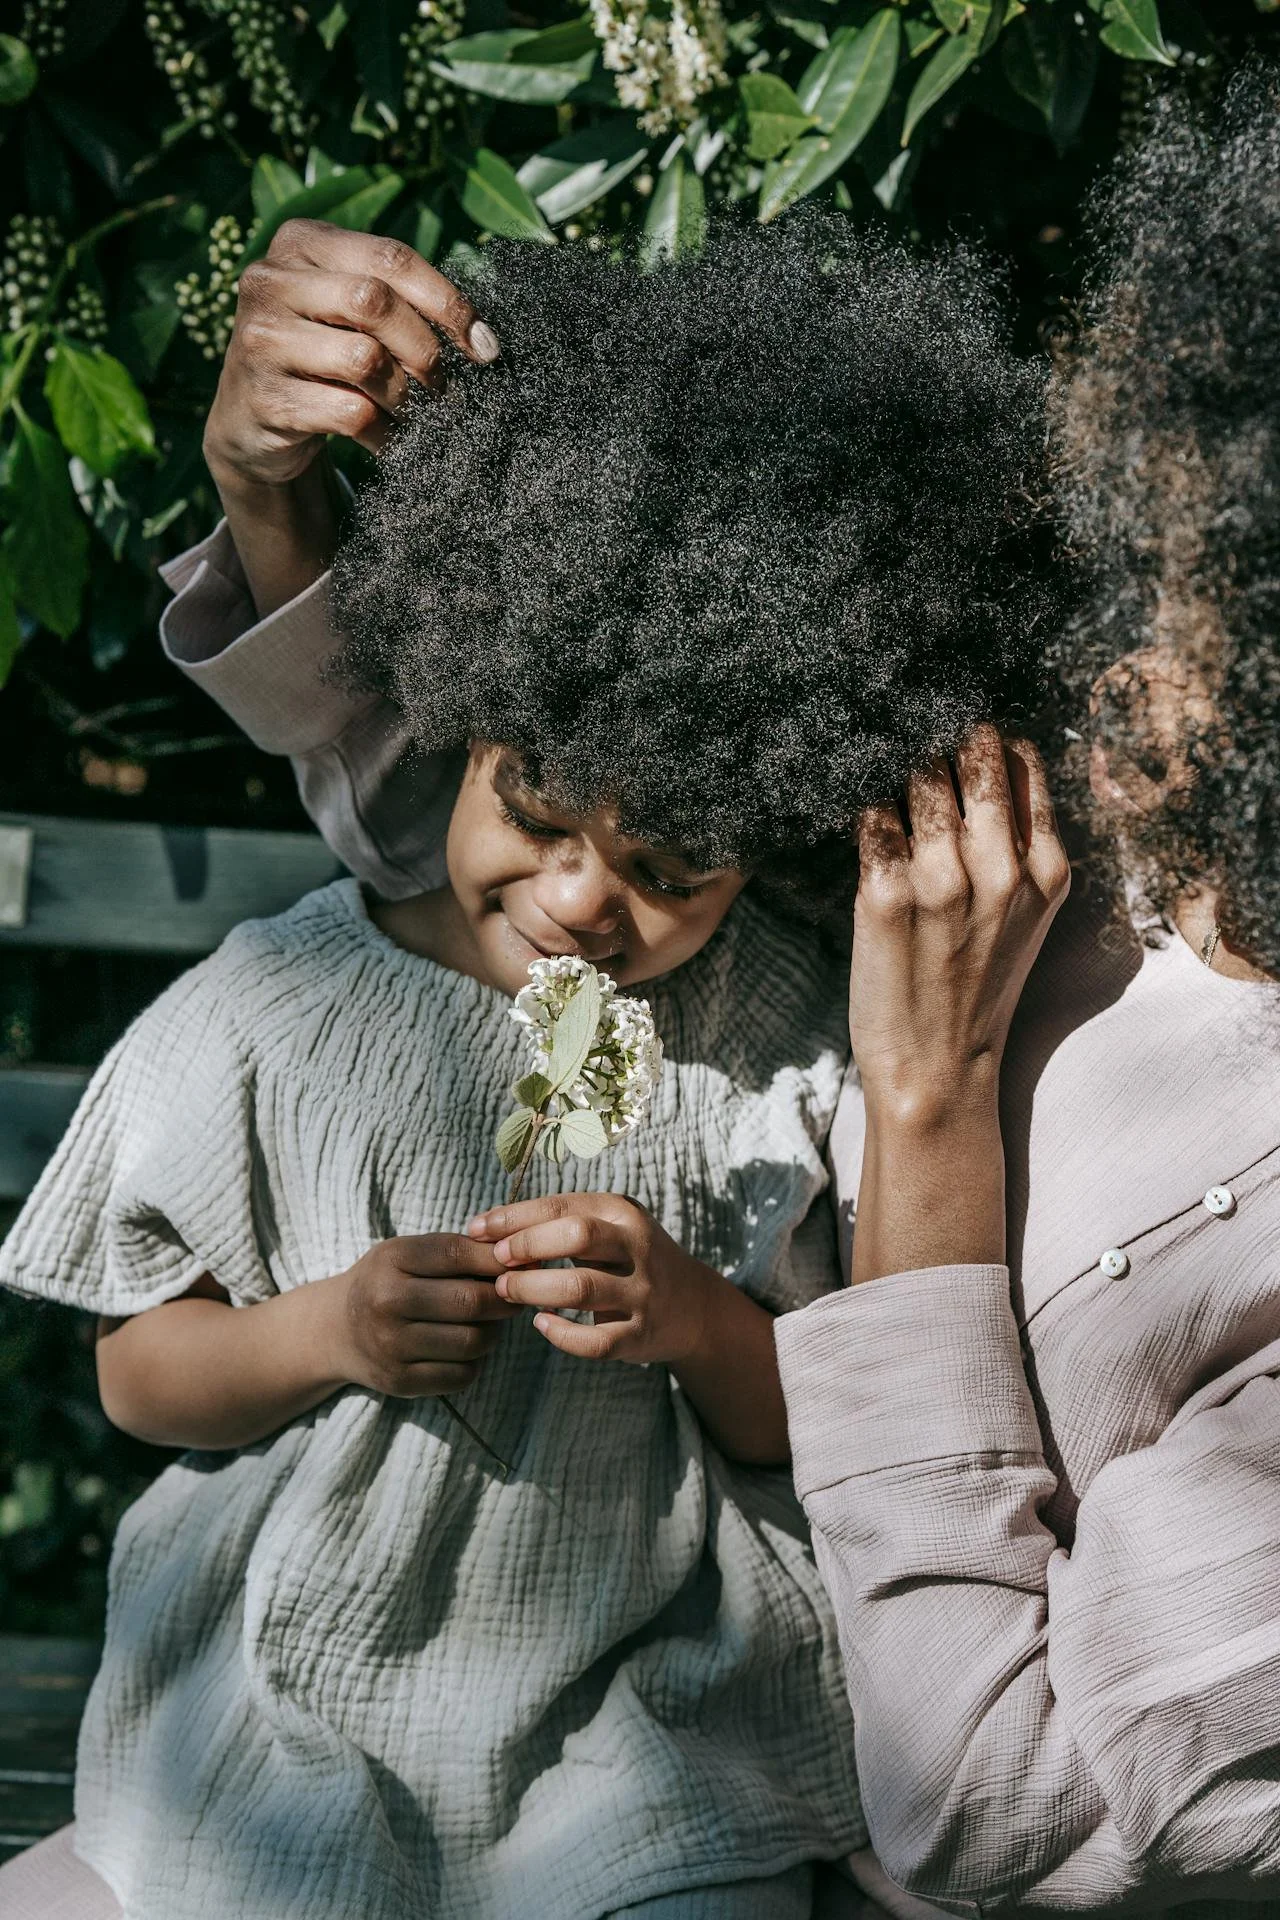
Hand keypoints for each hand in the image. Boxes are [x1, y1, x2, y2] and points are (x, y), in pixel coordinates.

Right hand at [204, 218, 499, 492]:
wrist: (250, 419)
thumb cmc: (319, 356)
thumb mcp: (346, 311)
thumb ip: (396, 301)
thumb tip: (481, 339)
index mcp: (300, 243)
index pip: (391, 258)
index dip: (447, 302)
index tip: (485, 347)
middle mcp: (270, 281)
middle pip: (375, 302)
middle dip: (425, 351)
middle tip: (445, 388)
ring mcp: (261, 340)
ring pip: (364, 360)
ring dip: (405, 397)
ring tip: (413, 413)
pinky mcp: (265, 398)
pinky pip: (351, 413)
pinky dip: (384, 433)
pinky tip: (388, 439)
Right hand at [330, 1234, 517, 1398]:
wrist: (335, 1330)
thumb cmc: (387, 1282)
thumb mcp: (408, 1253)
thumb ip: (457, 1250)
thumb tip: (517, 1253)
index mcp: (391, 1260)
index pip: (458, 1254)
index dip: (497, 1260)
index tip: (519, 1264)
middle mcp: (386, 1301)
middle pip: (471, 1301)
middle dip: (504, 1299)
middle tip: (514, 1297)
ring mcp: (391, 1345)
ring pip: (473, 1341)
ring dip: (493, 1332)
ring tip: (488, 1322)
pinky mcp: (399, 1381)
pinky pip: (462, 1375)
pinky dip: (475, 1362)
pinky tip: (465, 1348)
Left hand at [465, 1193, 724, 1365]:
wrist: (694, 1306)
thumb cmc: (630, 1259)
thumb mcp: (608, 1228)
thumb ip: (557, 1225)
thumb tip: (488, 1228)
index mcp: (623, 1213)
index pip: (560, 1205)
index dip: (513, 1218)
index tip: (477, 1229)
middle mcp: (638, 1247)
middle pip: (575, 1235)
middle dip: (526, 1246)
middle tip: (496, 1261)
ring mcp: (643, 1293)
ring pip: (580, 1288)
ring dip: (533, 1289)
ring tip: (505, 1291)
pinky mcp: (641, 1334)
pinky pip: (594, 1341)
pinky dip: (561, 1335)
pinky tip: (541, 1325)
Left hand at [850, 726, 1070, 1123]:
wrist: (938, 1069)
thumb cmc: (975, 989)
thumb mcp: (1026, 916)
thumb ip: (1019, 844)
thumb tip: (987, 759)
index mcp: (1046, 870)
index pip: (1022, 761)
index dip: (986, 738)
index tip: (957, 732)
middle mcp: (1001, 868)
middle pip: (971, 752)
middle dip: (939, 734)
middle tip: (910, 735)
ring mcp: (943, 880)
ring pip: (918, 774)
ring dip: (897, 767)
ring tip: (878, 771)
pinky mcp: (886, 895)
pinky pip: (870, 815)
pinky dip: (863, 806)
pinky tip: (859, 814)